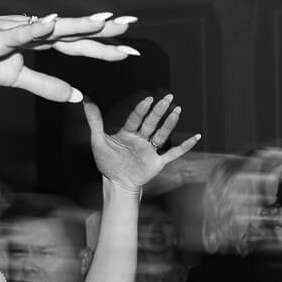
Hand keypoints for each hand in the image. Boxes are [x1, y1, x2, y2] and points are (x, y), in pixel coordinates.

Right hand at [0, 13, 139, 102]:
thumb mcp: (17, 78)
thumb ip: (47, 86)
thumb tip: (78, 96)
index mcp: (38, 39)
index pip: (78, 43)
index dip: (104, 47)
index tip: (130, 52)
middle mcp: (32, 30)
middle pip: (74, 31)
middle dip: (103, 30)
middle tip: (132, 25)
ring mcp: (16, 30)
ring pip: (53, 28)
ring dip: (78, 24)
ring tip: (104, 21)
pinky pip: (18, 32)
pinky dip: (35, 28)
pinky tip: (52, 22)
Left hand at [84, 94, 198, 194]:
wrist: (116, 183)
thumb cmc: (107, 162)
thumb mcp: (98, 140)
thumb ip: (94, 121)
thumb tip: (85, 100)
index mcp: (128, 133)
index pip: (136, 118)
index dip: (141, 109)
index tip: (148, 99)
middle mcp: (141, 139)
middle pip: (151, 123)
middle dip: (159, 111)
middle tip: (168, 97)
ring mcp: (151, 150)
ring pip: (162, 134)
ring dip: (170, 124)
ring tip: (178, 110)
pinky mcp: (158, 162)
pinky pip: (174, 153)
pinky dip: (185, 146)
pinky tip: (196, 138)